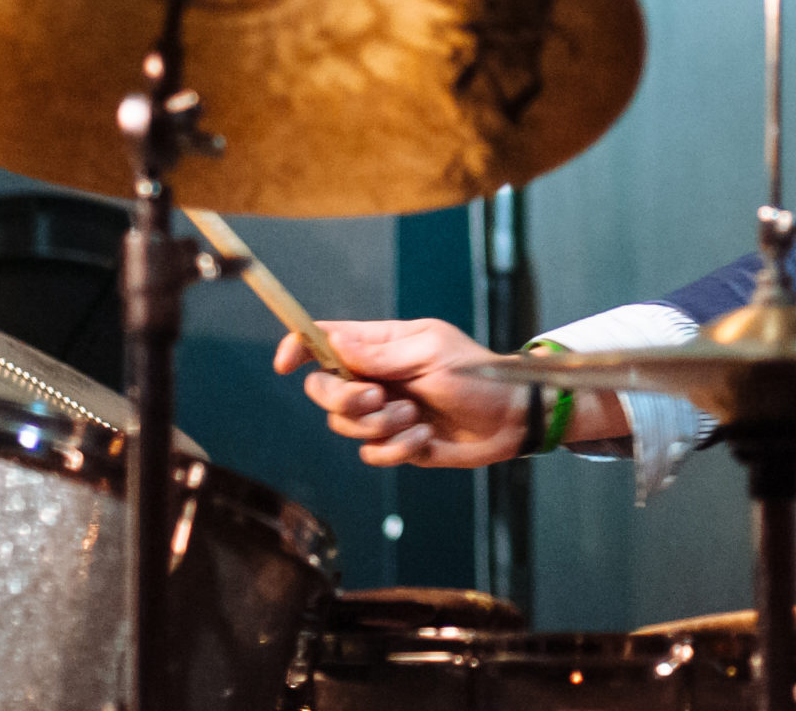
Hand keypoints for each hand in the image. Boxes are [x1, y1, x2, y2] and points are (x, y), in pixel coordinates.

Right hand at [274, 318, 528, 467]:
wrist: (510, 418)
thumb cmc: (477, 375)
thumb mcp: (430, 354)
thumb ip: (380, 354)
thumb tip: (334, 342)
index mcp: (382, 345)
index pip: (326, 340)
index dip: (298, 349)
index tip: (285, 364)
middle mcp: (376, 378)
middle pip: (323, 389)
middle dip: (343, 399)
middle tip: (378, 398)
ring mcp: (384, 412)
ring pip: (343, 426)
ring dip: (378, 426)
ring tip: (416, 416)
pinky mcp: (396, 443)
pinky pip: (371, 454)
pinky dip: (396, 449)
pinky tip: (424, 437)